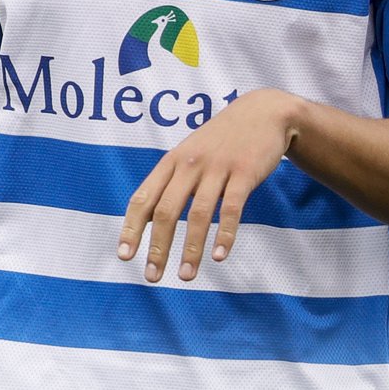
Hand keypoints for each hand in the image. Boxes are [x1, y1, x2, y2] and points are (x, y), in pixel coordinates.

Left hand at [116, 89, 299, 282]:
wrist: (263, 112)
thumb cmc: (222, 139)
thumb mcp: (191, 152)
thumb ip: (173, 180)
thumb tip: (150, 219)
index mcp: (172, 161)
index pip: (144, 198)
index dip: (132, 228)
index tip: (125, 256)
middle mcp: (189, 163)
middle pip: (167, 210)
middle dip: (158, 247)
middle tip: (152, 277)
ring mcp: (217, 167)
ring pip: (198, 214)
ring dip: (191, 249)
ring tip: (185, 276)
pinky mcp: (244, 172)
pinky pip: (231, 208)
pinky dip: (224, 234)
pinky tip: (219, 256)